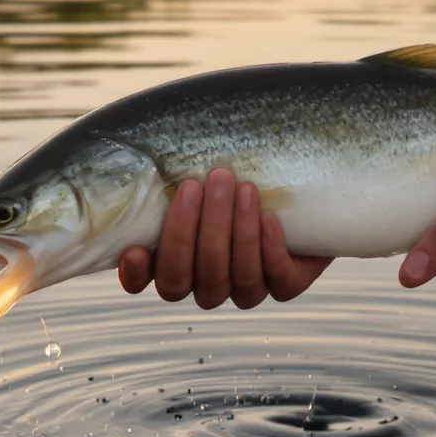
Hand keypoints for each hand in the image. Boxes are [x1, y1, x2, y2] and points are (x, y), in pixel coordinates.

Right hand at [117, 167, 328, 307]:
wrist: (301, 187)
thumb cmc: (237, 171)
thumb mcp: (203, 167)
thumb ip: (175, 171)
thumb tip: (151, 148)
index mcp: (176, 259)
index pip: (144, 281)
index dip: (135, 275)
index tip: (135, 251)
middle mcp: (205, 282)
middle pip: (183, 279)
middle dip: (187, 233)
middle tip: (201, 184)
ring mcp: (244, 288)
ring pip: (233, 279)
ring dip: (237, 233)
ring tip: (244, 188)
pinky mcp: (285, 285)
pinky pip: (277, 281)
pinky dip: (270, 249)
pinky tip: (269, 217)